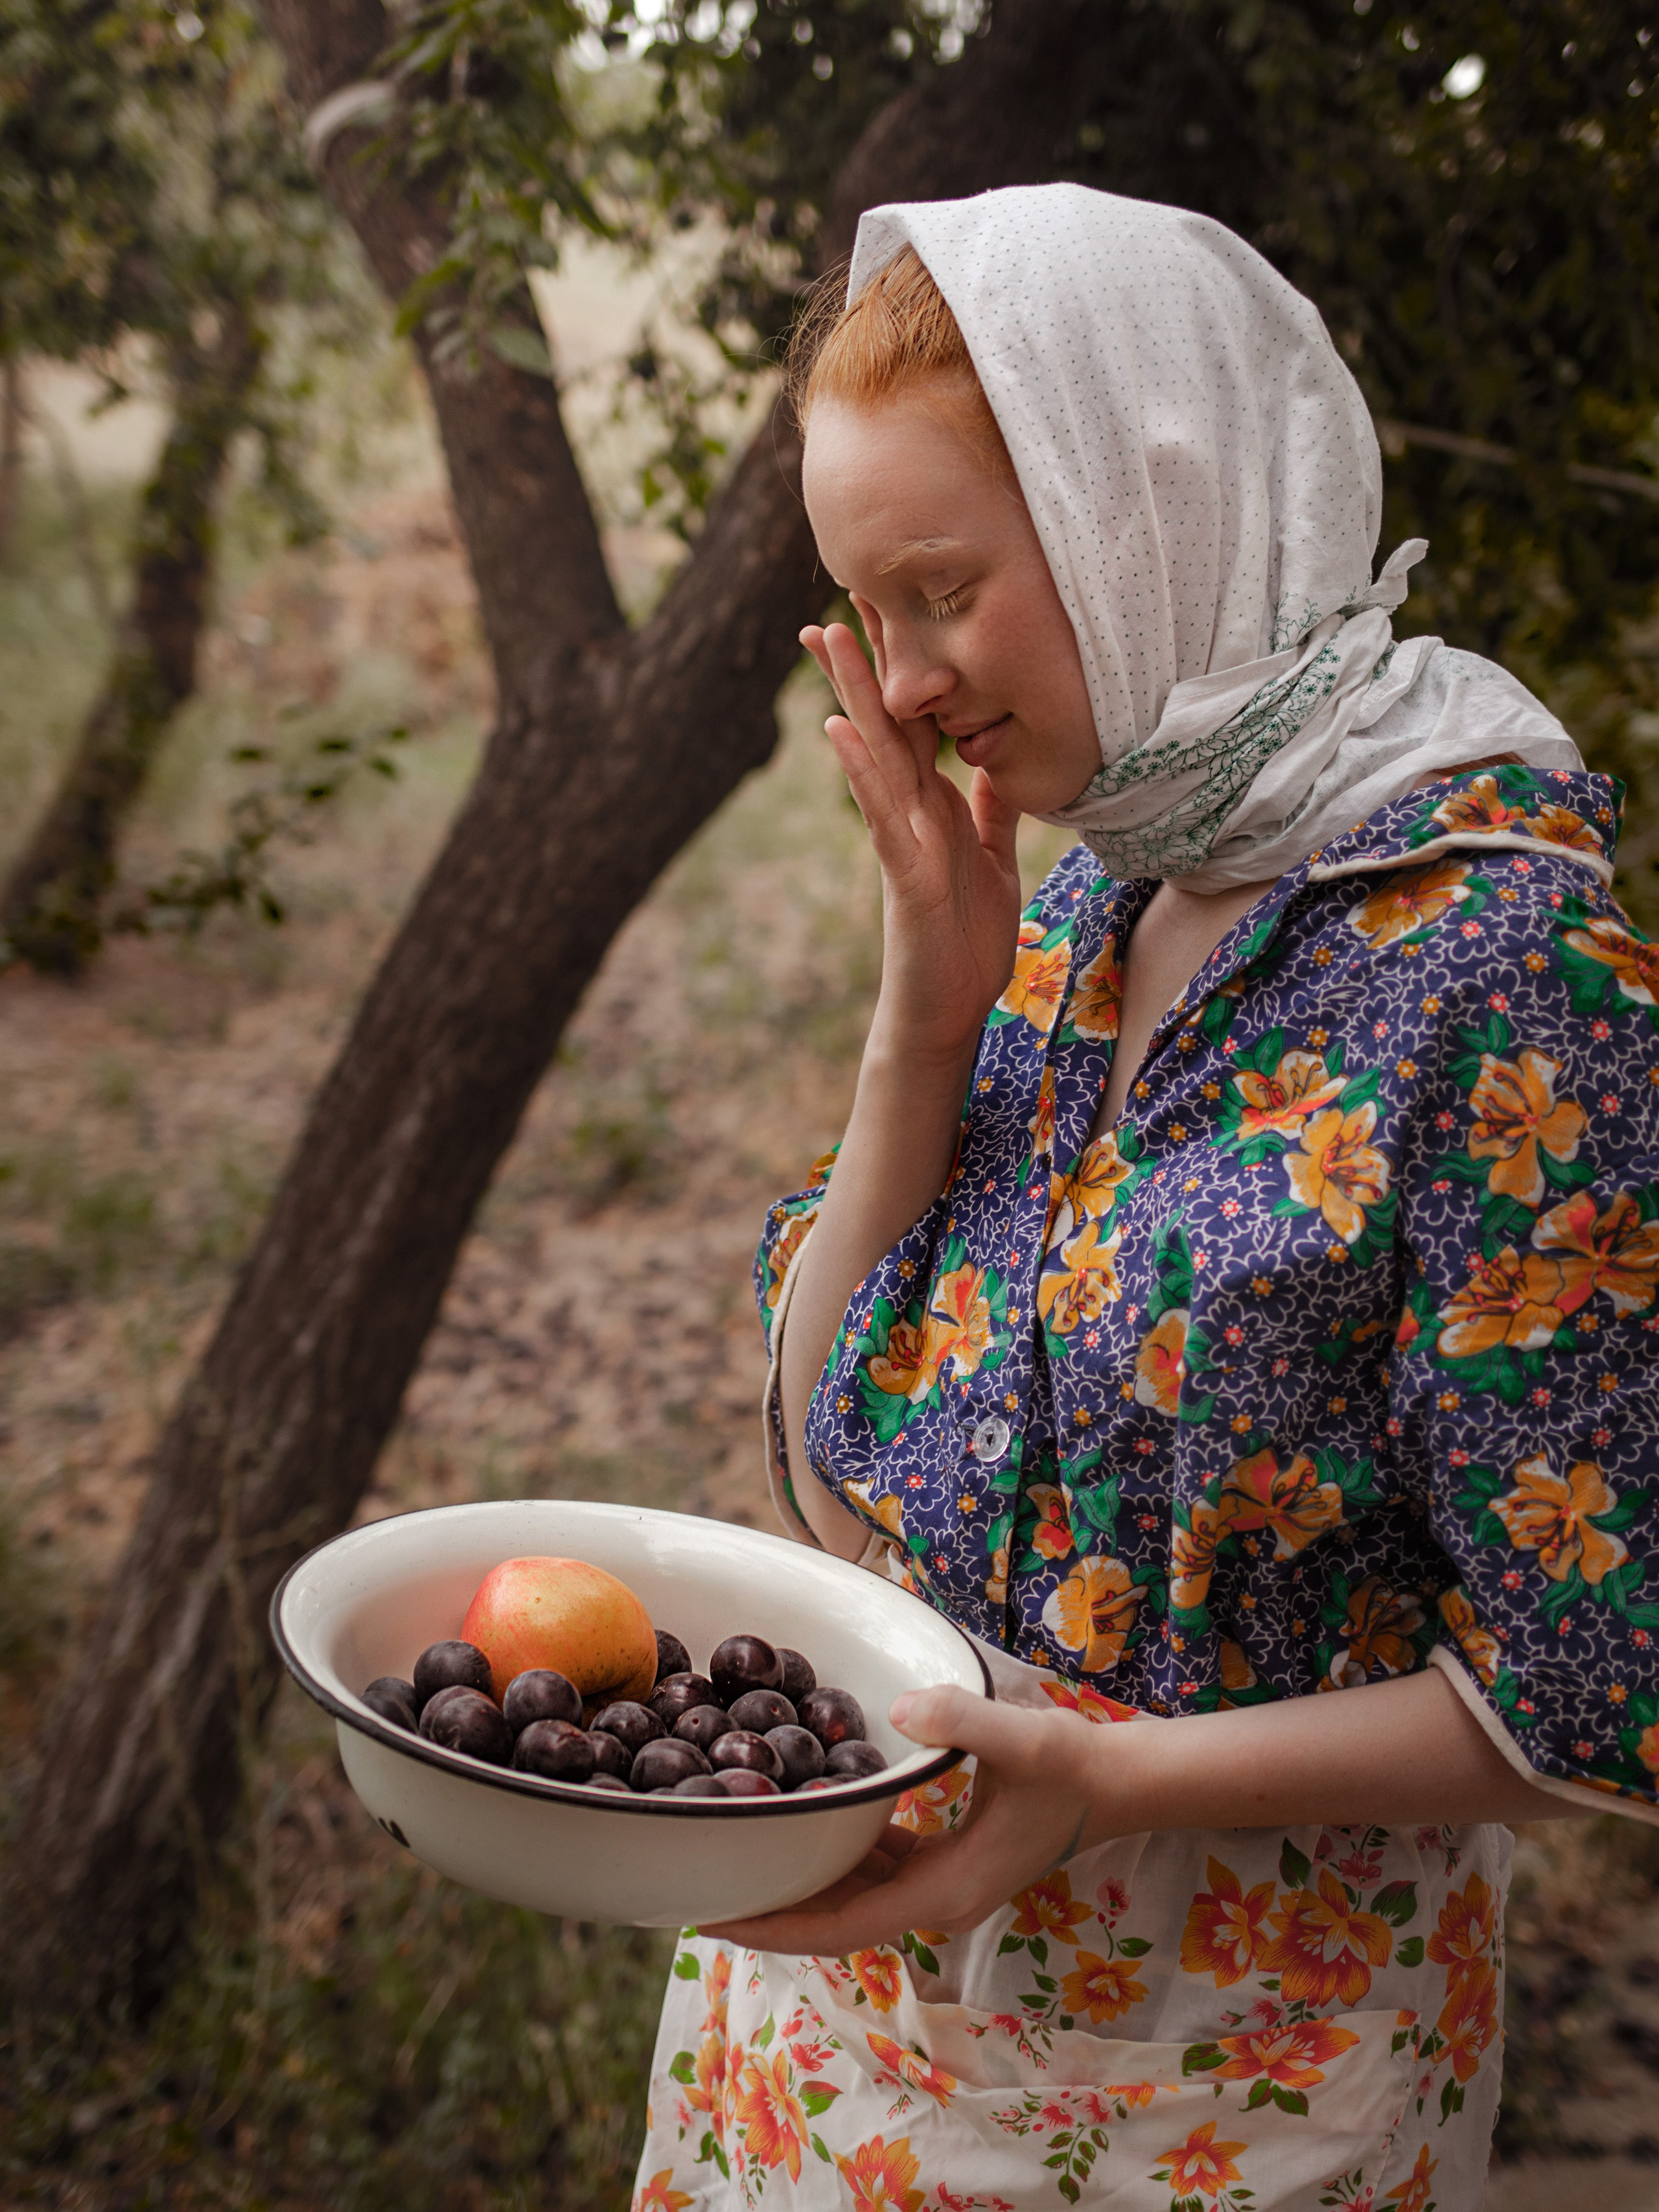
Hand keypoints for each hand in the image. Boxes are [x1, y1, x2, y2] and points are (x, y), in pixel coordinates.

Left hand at [699, 1686, 1125, 1956]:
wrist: (1122, 1782)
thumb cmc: (1075, 1766)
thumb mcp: (1022, 1739)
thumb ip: (961, 1722)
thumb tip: (899, 1710)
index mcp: (944, 1890)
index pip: (840, 1924)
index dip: (775, 1924)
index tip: (714, 1918)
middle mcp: (936, 1900)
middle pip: (835, 1917)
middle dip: (771, 1907)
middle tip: (699, 1881)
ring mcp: (942, 1883)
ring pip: (853, 1894)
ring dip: (800, 1881)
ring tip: (737, 1853)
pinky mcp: (946, 1859)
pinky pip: (875, 1868)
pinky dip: (835, 1853)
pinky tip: (805, 1818)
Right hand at [801, 621, 1021, 1063]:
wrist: (949, 1009)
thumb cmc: (966, 940)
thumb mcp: (993, 857)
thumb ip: (991, 807)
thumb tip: (997, 759)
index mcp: (934, 804)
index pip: (917, 720)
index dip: (907, 664)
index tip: (896, 604)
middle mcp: (910, 811)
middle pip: (886, 719)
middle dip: (867, 656)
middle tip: (846, 587)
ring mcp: (900, 838)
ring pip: (873, 754)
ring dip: (849, 694)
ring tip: (825, 635)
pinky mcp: (902, 873)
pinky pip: (879, 815)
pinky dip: (858, 771)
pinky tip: (833, 729)